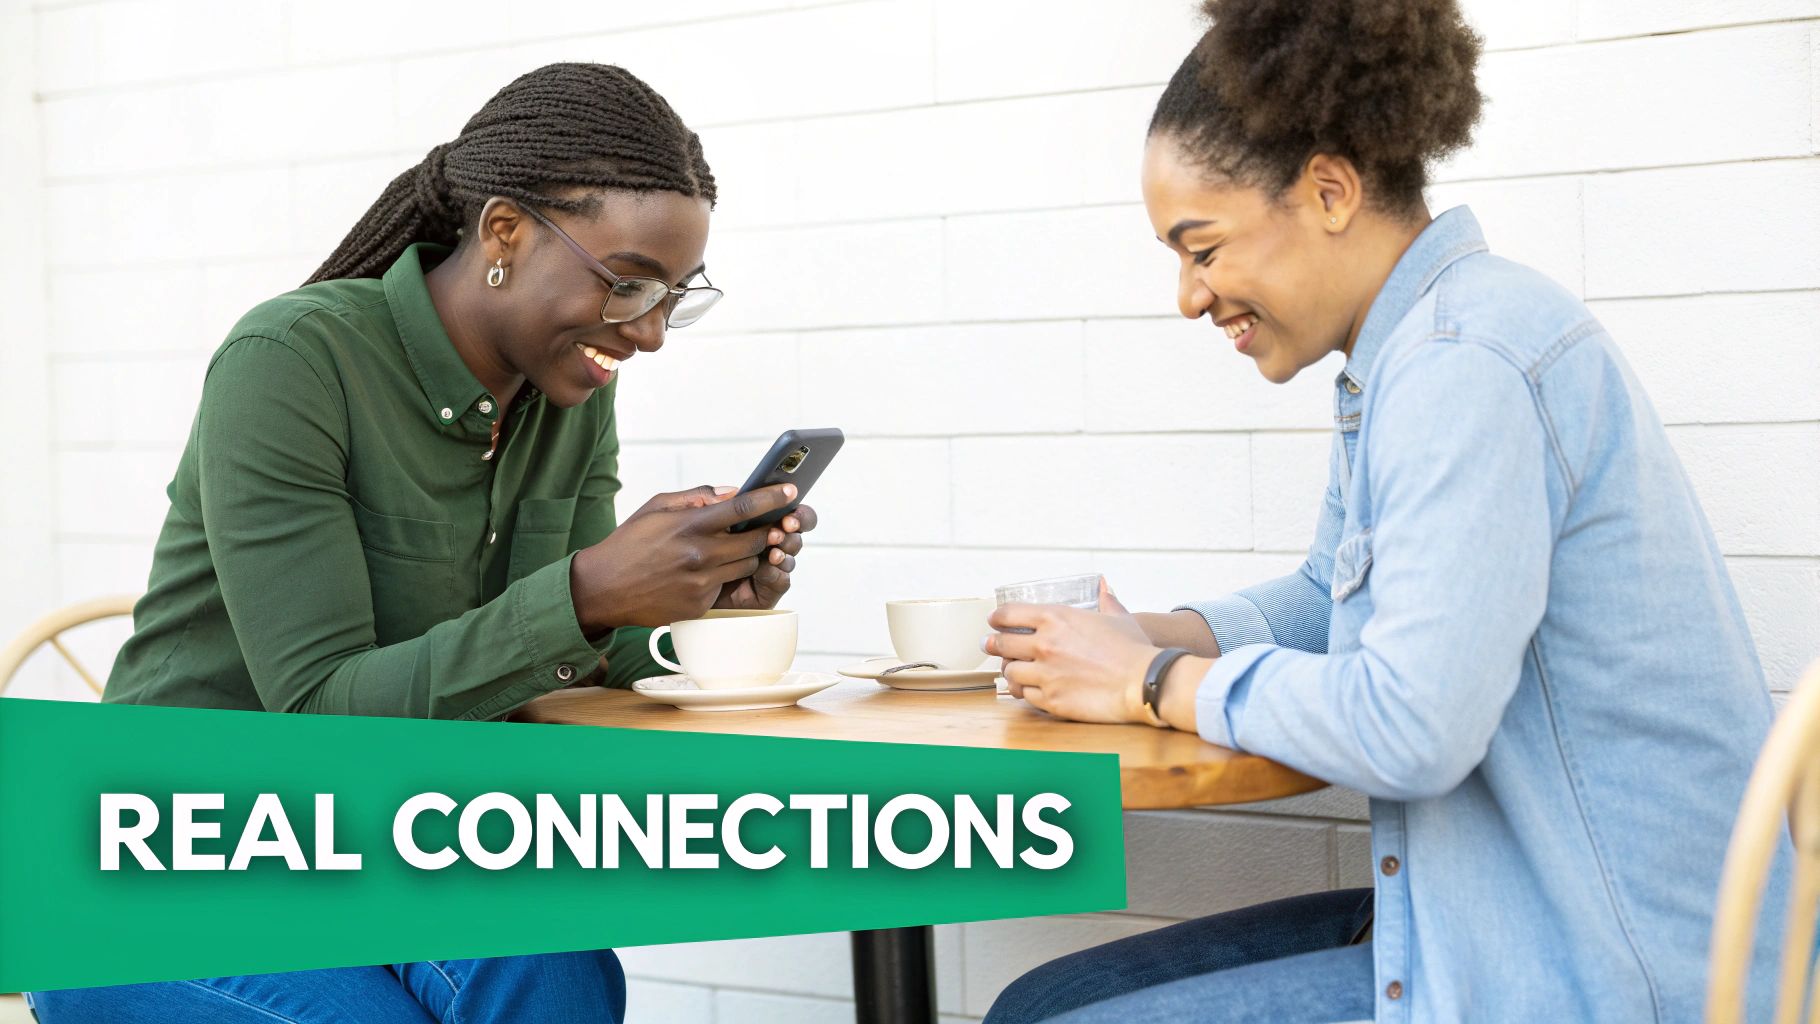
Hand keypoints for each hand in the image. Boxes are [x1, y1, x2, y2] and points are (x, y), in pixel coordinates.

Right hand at [569, 484, 800, 630]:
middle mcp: (700, 553)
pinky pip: (727, 586)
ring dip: (747, 555)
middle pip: (755, 540)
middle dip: (765, 531)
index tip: (792, 491)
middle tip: (769, 524)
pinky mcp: (700, 604)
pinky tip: (703, 571)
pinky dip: (724, 576)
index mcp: (691, 524)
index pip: (744, 507)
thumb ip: (696, 496)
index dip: (772, 498)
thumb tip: (731, 492)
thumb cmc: (630, 542)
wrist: (603, 588)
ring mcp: (702, 582)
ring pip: (747, 565)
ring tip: (732, 547)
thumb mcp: (656, 507)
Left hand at [983, 579, 1160, 724]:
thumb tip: (1104, 586)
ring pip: (1010, 672)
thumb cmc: (1134, 650)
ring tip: (1011, 670)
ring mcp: (1045, 674)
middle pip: (1002, 644)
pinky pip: (1025, 695)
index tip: (994, 621)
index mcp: (1056, 618)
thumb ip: (1106, 600)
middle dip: (992, 644)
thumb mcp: (1119, 617)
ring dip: (1009, 671)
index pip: (1009, 614)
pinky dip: (1025, 692)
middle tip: (988, 645)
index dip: (997, 618)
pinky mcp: (1051, 700)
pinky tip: (1029, 689)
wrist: (1143, 683)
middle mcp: (1045, 644)